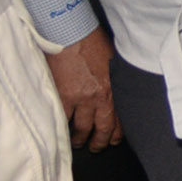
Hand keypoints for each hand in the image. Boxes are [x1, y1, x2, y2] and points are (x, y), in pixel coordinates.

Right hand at [44, 29, 120, 150]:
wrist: (71, 32)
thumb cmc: (92, 42)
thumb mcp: (111, 61)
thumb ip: (112, 80)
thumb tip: (111, 90)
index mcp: (113, 88)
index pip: (119, 119)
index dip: (117, 134)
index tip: (114, 141)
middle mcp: (99, 97)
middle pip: (102, 129)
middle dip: (100, 142)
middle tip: (96, 148)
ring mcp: (80, 98)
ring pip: (82, 128)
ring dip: (80, 139)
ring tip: (77, 143)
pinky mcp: (62, 96)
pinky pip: (63, 119)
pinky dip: (62, 128)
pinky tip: (61, 132)